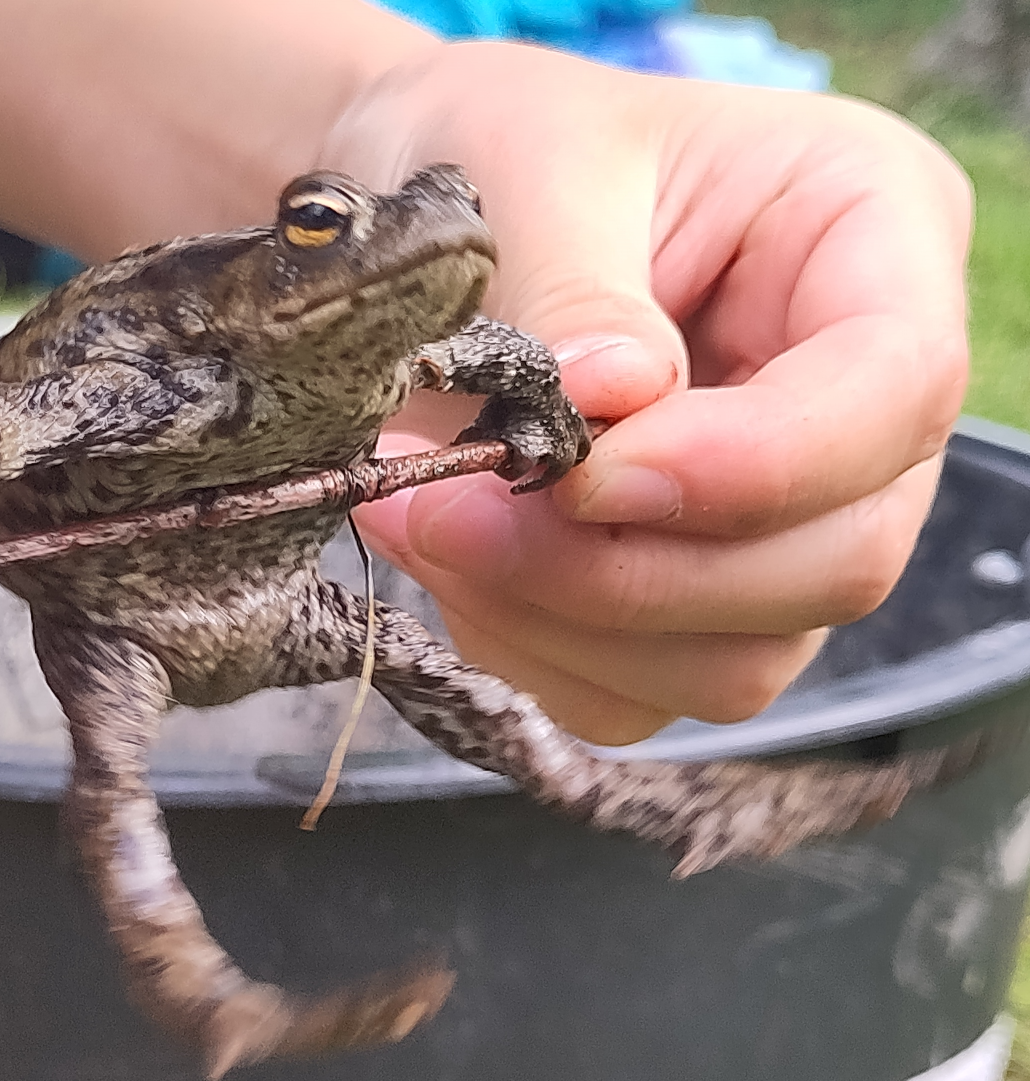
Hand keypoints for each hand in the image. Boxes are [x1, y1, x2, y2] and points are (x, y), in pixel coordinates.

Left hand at [326, 43, 969, 743]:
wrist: (423, 201)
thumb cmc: (501, 148)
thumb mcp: (529, 165)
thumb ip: (577, 291)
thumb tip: (609, 410)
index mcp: (867, 239)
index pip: (894, 392)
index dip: (752, 467)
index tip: (584, 475)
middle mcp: (853, 403)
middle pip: (835, 561)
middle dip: (628, 572)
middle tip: (454, 513)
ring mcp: (780, 518)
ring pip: (736, 662)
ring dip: (560, 622)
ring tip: (426, 523)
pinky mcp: (689, 600)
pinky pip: (636, 694)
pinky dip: (532, 654)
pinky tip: (452, 564)